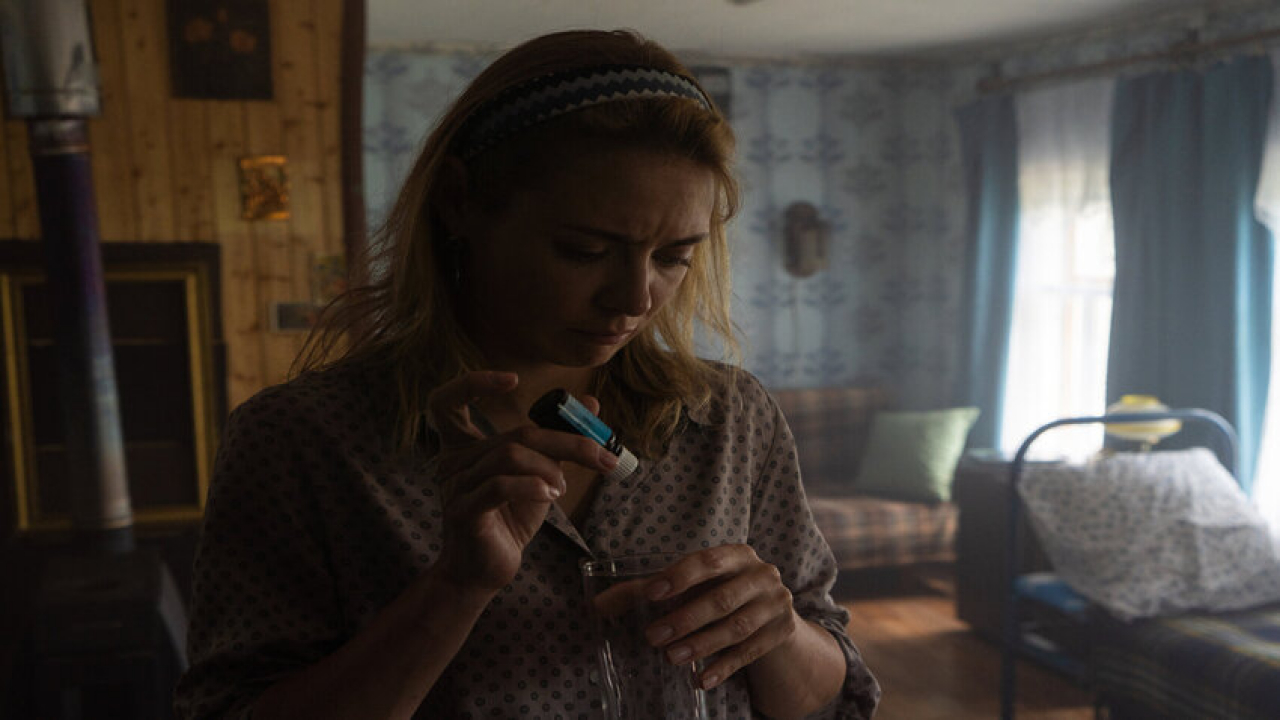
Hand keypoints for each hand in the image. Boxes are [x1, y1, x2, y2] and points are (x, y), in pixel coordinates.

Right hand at [428, 371, 614, 592]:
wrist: (486, 571)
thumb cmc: (510, 519)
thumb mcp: (540, 474)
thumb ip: (559, 439)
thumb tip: (592, 405)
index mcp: (463, 447)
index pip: (447, 401)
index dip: (474, 383)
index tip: (513, 380)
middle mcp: (452, 462)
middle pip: (515, 433)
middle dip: (567, 441)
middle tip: (602, 454)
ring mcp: (455, 486)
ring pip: (511, 455)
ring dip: (550, 468)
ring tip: (561, 488)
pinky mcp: (464, 512)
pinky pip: (501, 485)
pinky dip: (533, 486)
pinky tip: (549, 497)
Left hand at [642, 545, 799, 690]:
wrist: (772, 613)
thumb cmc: (720, 591)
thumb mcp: (691, 584)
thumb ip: (645, 590)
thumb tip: (598, 605)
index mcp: (738, 555)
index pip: (707, 562)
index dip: (680, 577)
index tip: (651, 594)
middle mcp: (762, 575)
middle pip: (721, 599)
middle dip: (685, 619)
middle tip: (652, 636)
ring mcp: (776, 604)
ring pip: (737, 628)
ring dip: (702, 645)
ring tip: (671, 657)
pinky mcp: (781, 632)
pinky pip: (750, 653)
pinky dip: (723, 667)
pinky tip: (700, 680)